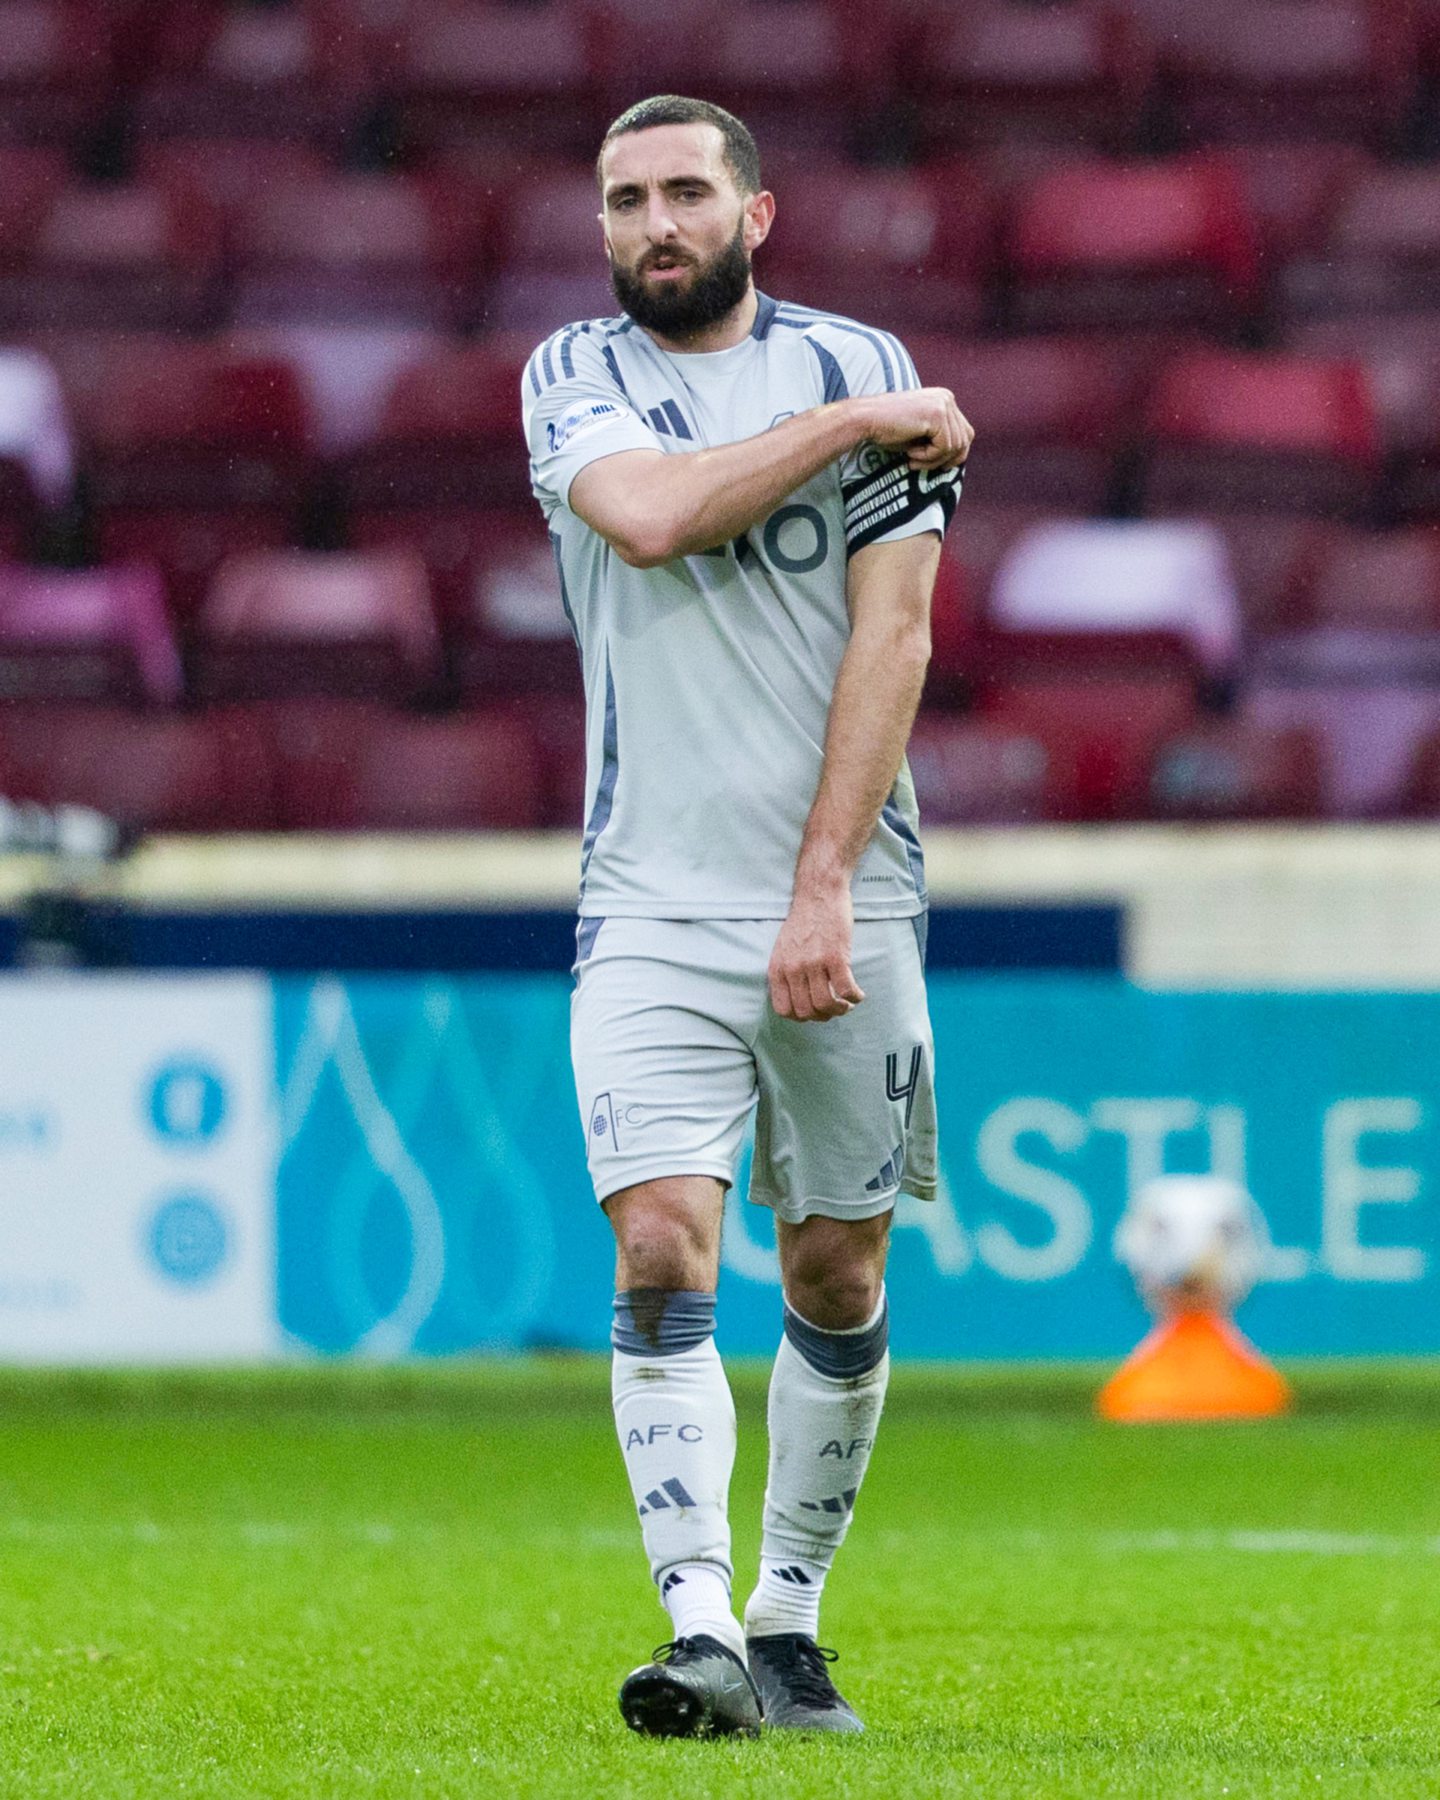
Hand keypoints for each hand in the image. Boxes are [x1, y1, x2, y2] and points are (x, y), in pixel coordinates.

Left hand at [768, 886, 865, 1022]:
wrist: (819, 893)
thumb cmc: (804, 920)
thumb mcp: (783, 948)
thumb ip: (786, 972)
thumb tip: (797, 997)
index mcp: (777, 968)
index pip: (783, 1009)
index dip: (800, 1017)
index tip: (813, 1012)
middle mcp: (793, 969)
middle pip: (807, 1011)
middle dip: (823, 1016)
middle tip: (834, 1008)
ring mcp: (813, 963)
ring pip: (826, 1004)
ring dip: (840, 1009)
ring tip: (847, 1003)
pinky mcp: (835, 957)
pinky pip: (846, 989)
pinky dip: (855, 997)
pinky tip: (858, 994)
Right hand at [855, 388, 973, 472]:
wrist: (866, 419)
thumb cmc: (888, 429)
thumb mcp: (920, 433)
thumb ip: (939, 438)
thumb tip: (959, 458)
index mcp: (944, 399)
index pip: (965, 432)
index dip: (954, 454)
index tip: (935, 465)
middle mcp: (947, 398)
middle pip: (965, 439)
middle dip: (946, 459)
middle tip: (922, 465)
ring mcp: (943, 404)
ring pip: (955, 446)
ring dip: (933, 460)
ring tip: (913, 459)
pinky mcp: (937, 414)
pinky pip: (944, 447)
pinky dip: (928, 457)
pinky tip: (910, 454)